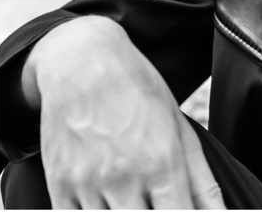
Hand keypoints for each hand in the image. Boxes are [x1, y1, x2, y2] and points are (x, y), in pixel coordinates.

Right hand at [22, 16, 224, 208]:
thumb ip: (202, 181)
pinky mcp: (58, 187)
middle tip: (158, 204)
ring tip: (135, 199)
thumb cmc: (139, 92)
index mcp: (162, 163)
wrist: (82, 64)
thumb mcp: (181, 129)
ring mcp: (87, 185)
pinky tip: (110, 203)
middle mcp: (124, 178)